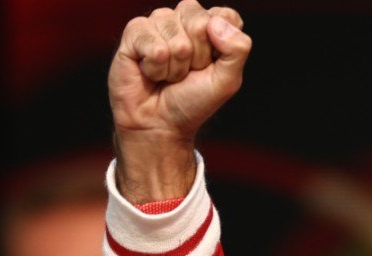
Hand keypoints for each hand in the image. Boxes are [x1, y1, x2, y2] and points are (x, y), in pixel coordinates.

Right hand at [109, 2, 249, 202]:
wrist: (160, 123)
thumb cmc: (193, 101)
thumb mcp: (227, 81)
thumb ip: (238, 49)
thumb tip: (214, 22)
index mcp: (211, 26)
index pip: (226, 16)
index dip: (221, 46)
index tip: (210, 66)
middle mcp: (184, 19)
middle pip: (200, 21)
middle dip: (197, 56)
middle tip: (187, 73)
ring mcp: (158, 22)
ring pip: (175, 36)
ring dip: (174, 66)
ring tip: (168, 75)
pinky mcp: (134, 32)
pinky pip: (152, 44)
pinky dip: (155, 67)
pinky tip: (150, 72)